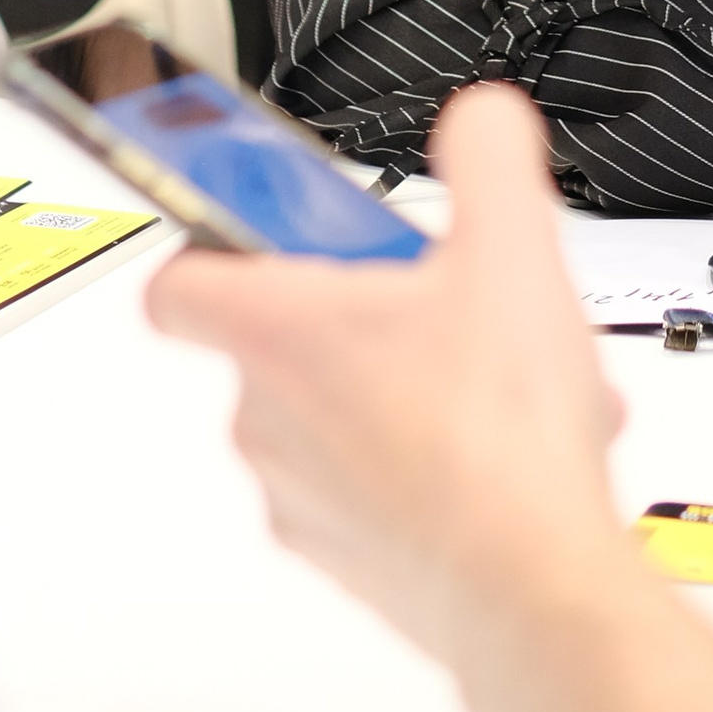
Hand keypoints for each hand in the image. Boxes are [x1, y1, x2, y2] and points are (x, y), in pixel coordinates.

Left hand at [146, 85, 631, 669]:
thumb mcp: (514, 247)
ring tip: (500, 382)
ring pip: (338, 414)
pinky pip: (371, 486)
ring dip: (408, 387)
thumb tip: (481, 121)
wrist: (534, 590)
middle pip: (283, 339)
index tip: (269, 229)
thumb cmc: (501, 435)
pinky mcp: (345, 557)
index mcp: (278, 331)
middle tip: (438, 303)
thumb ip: (486, 154)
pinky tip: (508, 450)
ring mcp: (299, 496)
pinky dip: (428, 461)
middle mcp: (265, 419)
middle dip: (364, 315)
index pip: (178, 279)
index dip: (215, 244)